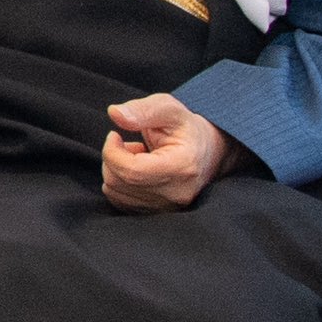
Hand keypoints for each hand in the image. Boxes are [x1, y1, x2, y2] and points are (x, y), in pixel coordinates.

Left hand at [101, 95, 237, 211]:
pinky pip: (119, 201)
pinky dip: (119, 183)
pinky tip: (136, 171)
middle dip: (113, 158)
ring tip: (138, 157)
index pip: (131, 171)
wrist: (209, 152)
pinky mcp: (157, 213)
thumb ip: (142, 110)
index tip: (115, 136)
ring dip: (116, 170)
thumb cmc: (187, 129)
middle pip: (119, 181)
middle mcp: (176, 194)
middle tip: (130, 145)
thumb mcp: (169, 109)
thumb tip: (115, 113)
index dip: (112, 151)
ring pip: (115, 192)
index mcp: (182, 167)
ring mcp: (167, 207)